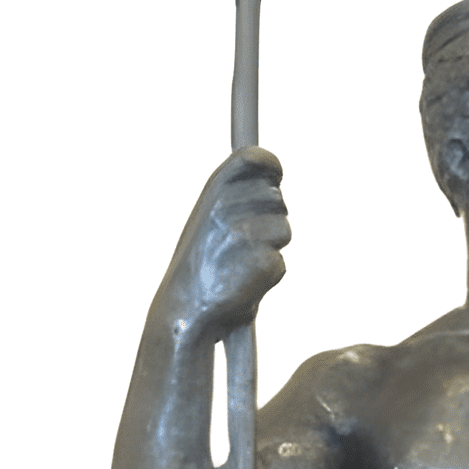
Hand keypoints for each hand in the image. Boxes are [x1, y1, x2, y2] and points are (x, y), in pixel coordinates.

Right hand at [156, 148, 290, 340]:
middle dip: (270, 218)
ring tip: (242, 265)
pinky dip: (267, 278)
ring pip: (284, 231)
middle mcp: (228, 206)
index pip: (254, 158)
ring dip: (269, 250)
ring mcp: (245, 233)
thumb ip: (234, 197)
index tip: (276, 175)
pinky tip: (245, 285)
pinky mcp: (263, 261)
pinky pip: (280, 264)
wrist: (183, 310)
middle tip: (248, 242)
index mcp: (214, 191)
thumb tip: (272, 181)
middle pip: (277, 199)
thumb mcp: (207, 220)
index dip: (271, 166)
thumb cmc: (199, 266)